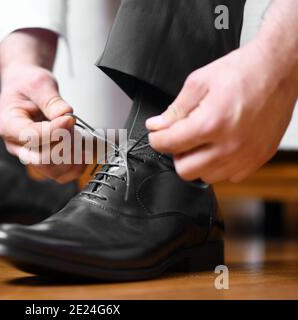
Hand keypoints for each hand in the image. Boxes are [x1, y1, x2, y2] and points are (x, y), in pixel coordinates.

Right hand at [0, 29, 85, 182]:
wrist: (24, 87)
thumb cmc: (26, 86)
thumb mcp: (39, 83)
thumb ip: (51, 100)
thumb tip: (65, 113)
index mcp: (8, 125)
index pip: (31, 137)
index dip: (55, 131)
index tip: (70, 119)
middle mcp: (16, 145)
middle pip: (41, 159)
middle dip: (64, 145)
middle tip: (73, 126)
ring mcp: (29, 154)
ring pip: (52, 171)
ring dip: (71, 157)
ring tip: (77, 136)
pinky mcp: (42, 159)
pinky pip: (59, 174)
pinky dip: (75, 166)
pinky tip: (82, 152)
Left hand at [146, 39, 297, 183]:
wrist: (278, 69)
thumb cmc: (243, 71)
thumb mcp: (199, 82)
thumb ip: (175, 109)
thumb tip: (157, 126)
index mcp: (212, 123)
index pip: (169, 145)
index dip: (156, 139)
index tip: (157, 135)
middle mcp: (230, 145)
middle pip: (185, 170)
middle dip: (177, 154)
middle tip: (180, 138)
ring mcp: (246, 155)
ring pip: (206, 176)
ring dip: (198, 161)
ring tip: (203, 140)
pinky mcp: (258, 159)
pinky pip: (229, 176)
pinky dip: (220, 165)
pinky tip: (221, 146)